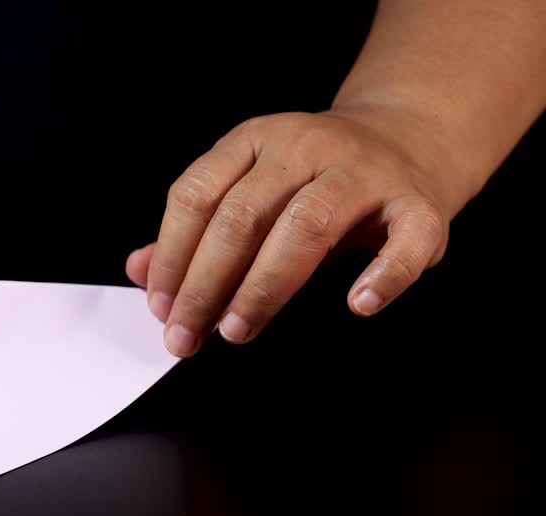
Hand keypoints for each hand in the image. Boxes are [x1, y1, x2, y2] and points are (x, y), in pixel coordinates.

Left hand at [125, 108, 451, 356]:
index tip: (160, 307)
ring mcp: (366, 171)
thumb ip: (195, 231)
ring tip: (237, 328)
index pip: (196, 195)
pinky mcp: (419, 202)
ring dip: (265, 285)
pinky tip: (357, 303)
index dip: (171, 256)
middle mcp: (307, 146)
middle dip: (206, 283)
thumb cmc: (316, 179)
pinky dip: (384, 274)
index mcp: (256, 141)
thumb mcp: (250, 189)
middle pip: (243, 216)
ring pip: (307, 225)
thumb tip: (139, 269)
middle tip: (187, 334)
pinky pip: (407, 238)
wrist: (411, 138)